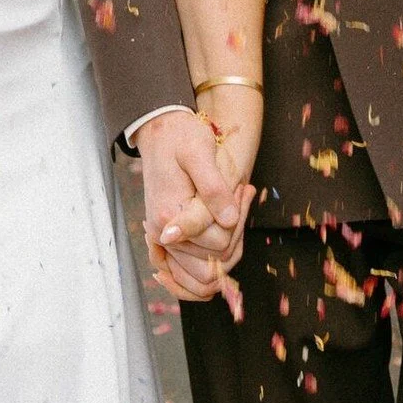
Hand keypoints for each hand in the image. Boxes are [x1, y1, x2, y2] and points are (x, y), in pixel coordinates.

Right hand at [137, 109, 255, 302]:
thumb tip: (228, 219)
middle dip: (236, 234)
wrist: (159, 132)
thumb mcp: (200, 152)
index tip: (242, 189)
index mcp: (169, 215)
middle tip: (241, 195)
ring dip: (229, 245)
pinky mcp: (169, 237)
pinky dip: (213, 258)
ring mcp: (164, 238)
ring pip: (207, 270)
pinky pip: (192, 270)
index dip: (238, 219)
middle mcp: (163, 233)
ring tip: (235, 207)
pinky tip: (226, 225)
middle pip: (214, 260)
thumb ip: (213, 189)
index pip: (219, 242)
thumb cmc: (181, 137)